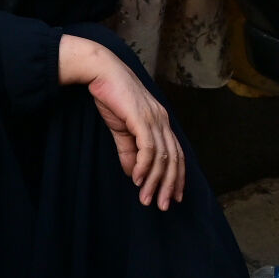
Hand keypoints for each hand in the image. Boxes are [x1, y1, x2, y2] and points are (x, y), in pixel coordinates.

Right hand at [60, 37, 183, 209]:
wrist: (101, 72)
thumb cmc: (111, 96)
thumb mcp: (121, 128)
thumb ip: (128, 151)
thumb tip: (134, 173)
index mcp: (161, 122)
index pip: (177, 154)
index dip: (177, 177)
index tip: (173, 196)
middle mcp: (163, 121)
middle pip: (174, 159)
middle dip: (169, 185)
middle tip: (162, 205)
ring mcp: (154, 119)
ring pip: (162, 157)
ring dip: (154, 181)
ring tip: (146, 198)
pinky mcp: (142, 118)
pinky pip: (148, 148)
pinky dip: (145, 166)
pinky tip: (137, 179)